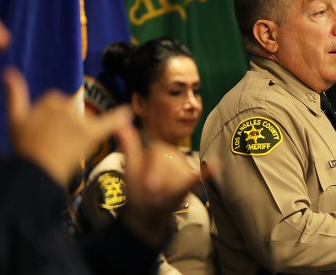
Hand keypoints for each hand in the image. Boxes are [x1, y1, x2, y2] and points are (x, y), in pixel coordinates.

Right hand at [3, 67, 132, 185]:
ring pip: (86, 120)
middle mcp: (65, 107)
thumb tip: (9, 71)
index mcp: (50, 101)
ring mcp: (78, 120)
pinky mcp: (90, 134)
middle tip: (54, 144)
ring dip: (79, 131)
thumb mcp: (14, 118)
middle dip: (66, 126)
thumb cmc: (25, 147)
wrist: (35, 172)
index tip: (45, 133)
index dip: (52, 120)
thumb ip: (14, 94)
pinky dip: (120, 117)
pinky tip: (129, 112)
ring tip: (64, 148)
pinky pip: (109, 121)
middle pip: (73, 111)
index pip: (58, 103)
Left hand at [115, 125, 217, 245]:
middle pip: (171, 163)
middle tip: (153, 195)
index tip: (148, 185)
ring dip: (170, 189)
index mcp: (158, 149)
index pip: (159, 152)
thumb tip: (120, 124)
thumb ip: (129, 146)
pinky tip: (215, 166)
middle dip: (162, 180)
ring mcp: (182, 168)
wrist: (145, 211)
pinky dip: (206, 172)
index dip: (154, 169)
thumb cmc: (137, 189)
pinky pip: (198, 175)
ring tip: (161, 199)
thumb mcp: (131, 168)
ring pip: (181, 175)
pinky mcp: (190, 181)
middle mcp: (172, 155)